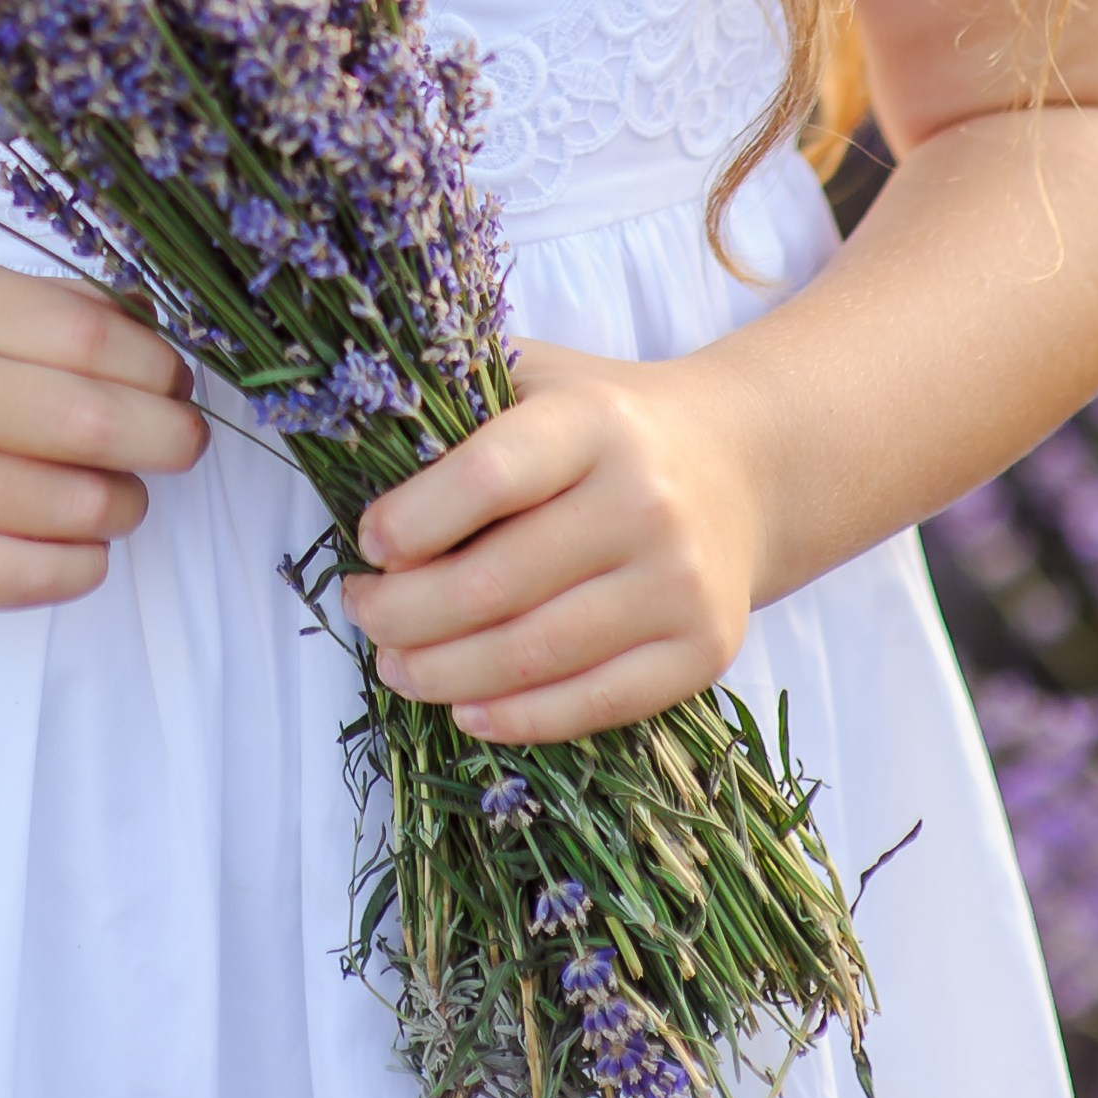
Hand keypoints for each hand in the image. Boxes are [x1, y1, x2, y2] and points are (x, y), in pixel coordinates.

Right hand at [0, 259, 207, 611]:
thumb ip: (67, 311)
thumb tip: (167, 345)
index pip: (92, 337)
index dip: (159, 367)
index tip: (176, 385)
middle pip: (93, 420)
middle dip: (167, 438)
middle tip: (180, 443)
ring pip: (81, 505)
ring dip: (125, 503)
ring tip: (111, 493)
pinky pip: (45, 573)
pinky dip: (87, 560)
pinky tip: (74, 539)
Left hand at [338, 338, 762, 740]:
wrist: (743, 465)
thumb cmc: (605, 422)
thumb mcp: (538, 380)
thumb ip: (458, 407)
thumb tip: (354, 461)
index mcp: (593, 422)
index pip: (485, 477)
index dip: (409, 520)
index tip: (365, 542)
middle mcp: (644, 500)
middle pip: (494, 583)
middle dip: (403, 612)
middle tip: (362, 612)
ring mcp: (679, 582)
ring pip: (532, 654)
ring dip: (442, 674)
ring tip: (395, 664)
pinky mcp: (702, 650)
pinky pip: (593, 702)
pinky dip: (516, 718)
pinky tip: (465, 708)